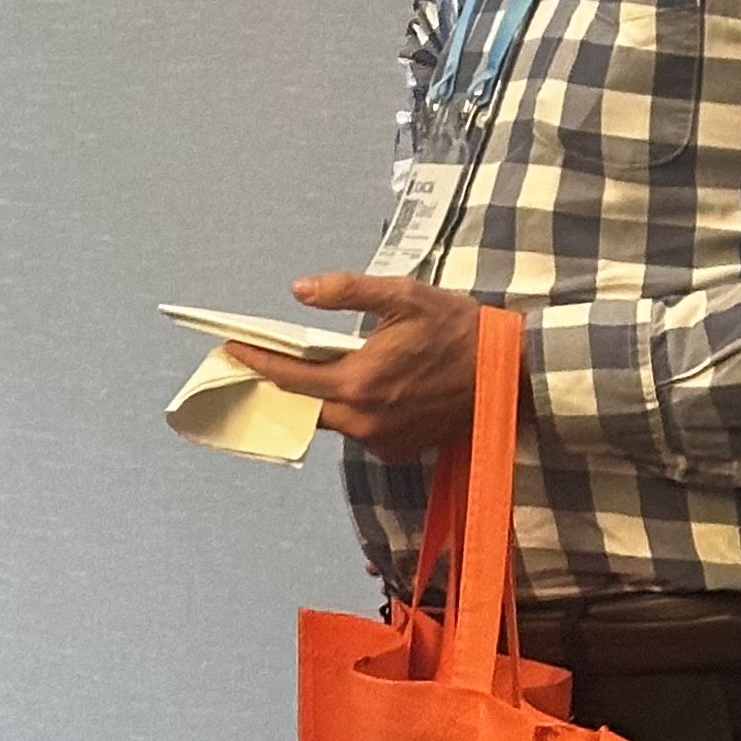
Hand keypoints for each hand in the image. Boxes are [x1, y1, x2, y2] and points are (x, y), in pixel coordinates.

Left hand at [227, 274, 485, 456]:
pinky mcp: (398, 450)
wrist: (509, 372)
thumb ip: (347, 291)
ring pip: (333, 418)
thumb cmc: (458, 329)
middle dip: (285, 381)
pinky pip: (359, 430)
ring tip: (322, 365)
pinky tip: (366, 386)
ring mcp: (381, 440)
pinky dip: (354, 409)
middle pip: (305, 403)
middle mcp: (364, 420)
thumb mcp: (404, 296)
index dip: (256, 361)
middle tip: (268, 357)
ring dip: (324, 394)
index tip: (231, 348)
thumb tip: (299, 289)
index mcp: (359, 382)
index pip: (289, 376)